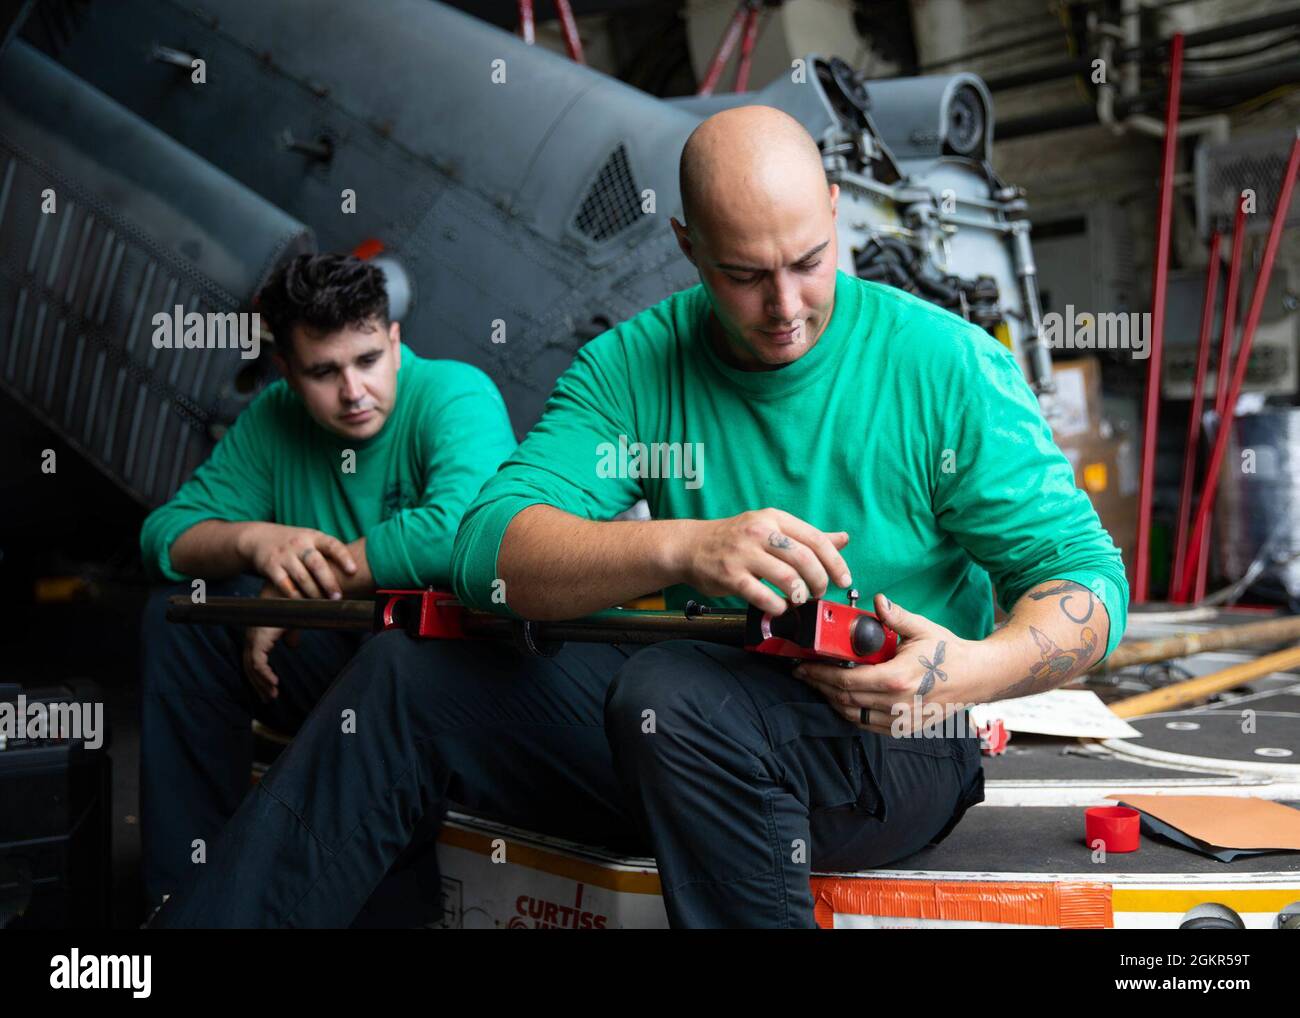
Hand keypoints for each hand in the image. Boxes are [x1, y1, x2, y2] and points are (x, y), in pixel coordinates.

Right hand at [237, 523, 356, 599]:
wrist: (259, 537)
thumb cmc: (294, 544)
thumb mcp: (311, 540)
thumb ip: (328, 553)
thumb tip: (357, 573)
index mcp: (314, 536)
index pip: (332, 545)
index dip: (343, 557)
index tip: (353, 571)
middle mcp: (300, 544)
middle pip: (317, 564)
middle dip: (329, 582)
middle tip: (338, 597)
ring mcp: (284, 555)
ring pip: (302, 577)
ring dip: (314, 593)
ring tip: (323, 603)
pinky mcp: (271, 566)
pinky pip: (285, 584)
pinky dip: (295, 596)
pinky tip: (303, 603)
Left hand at [242, 585, 300, 701]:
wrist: (297, 592)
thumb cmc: (296, 604)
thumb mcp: (293, 623)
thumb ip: (290, 634)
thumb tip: (292, 646)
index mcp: (259, 634)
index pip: (254, 661)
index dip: (261, 676)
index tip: (271, 689)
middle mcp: (253, 637)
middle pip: (250, 667)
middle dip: (259, 685)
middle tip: (268, 699)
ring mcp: (254, 638)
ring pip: (252, 669)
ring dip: (262, 684)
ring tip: (272, 695)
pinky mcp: (260, 640)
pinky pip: (258, 664)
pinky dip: (265, 676)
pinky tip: (275, 683)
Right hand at [674, 508, 850, 614]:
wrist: (691, 546)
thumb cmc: (735, 539)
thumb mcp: (771, 529)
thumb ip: (806, 537)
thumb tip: (843, 539)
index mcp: (774, 518)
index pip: (816, 539)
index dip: (835, 563)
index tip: (843, 580)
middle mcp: (760, 531)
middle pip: (804, 558)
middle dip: (819, 581)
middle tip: (819, 593)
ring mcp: (743, 553)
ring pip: (786, 576)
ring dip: (800, 594)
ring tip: (799, 599)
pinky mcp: (729, 575)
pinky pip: (761, 594)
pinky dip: (776, 605)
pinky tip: (778, 607)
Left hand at [792, 593, 977, 736]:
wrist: (978, 677)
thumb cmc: (950, 652)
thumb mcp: (922, 629)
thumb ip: (896, 617)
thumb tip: (878, 601)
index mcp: (897, 679)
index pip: (847, 681)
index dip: (821, 674)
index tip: (805, 665)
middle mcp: (897, 703)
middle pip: (845, 699)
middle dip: (820, 686)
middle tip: (804, 674)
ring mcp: (902, 719)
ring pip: (854, 716)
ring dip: (832, 701)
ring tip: (819, 686)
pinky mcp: (906, 728)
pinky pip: (868, 725)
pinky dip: (851, 714)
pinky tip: (842, 701)